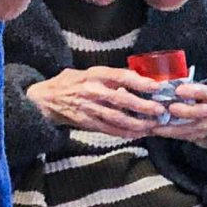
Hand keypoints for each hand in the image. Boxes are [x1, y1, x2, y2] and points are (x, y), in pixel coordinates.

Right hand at [25, 66, 168, 139]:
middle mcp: (92, 91)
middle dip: (143, 106)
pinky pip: (110, 130)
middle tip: (160, 110)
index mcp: (94, 75)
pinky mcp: (88, 123)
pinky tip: (138, 134)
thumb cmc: (70, 83)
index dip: (139, 82)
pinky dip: (125, 133)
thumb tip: (135, 77)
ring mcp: (90, 109)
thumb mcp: (87, 72)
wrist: (45, 100)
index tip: (155, 86)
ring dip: (138, 123)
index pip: (120, 76)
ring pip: (118, 118)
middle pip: (122, 99)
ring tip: (153, 125)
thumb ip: (109, 76)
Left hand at [156, 80, 206, 146]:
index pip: (204, 92)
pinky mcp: (200, 135)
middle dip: (186, 110)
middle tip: (171, 108)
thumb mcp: (187, 88)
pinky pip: (186, 136)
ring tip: (158, 123)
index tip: (178, 90)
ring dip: (175, 126)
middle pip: (203, 111)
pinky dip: (171, 133)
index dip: (192, 91)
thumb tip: (159, 87)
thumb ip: (175, 87)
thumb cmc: (191, 97)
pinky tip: (159, 129)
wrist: (202, 114)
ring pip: (193, 127)